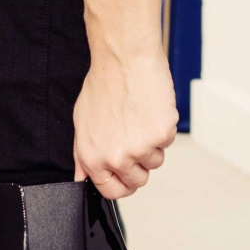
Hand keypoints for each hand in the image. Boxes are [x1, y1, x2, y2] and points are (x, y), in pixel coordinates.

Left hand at [73, 49, 177, 198]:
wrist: (124, 58)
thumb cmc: (104, 82)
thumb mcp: (82, 121)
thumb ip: (82, 153)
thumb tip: (83, 175)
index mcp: (93, 156)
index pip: (111, 191)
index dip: (121, 182)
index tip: (126, 173)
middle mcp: (116, 157)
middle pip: (137, 181)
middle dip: (139, 164)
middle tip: (135, 138)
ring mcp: (140, 148)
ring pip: (155, 162)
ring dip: (152, 145)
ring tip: (140, 118)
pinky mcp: (161, 135)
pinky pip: (167, 143)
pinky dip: (163, 128)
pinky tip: (150, 109)